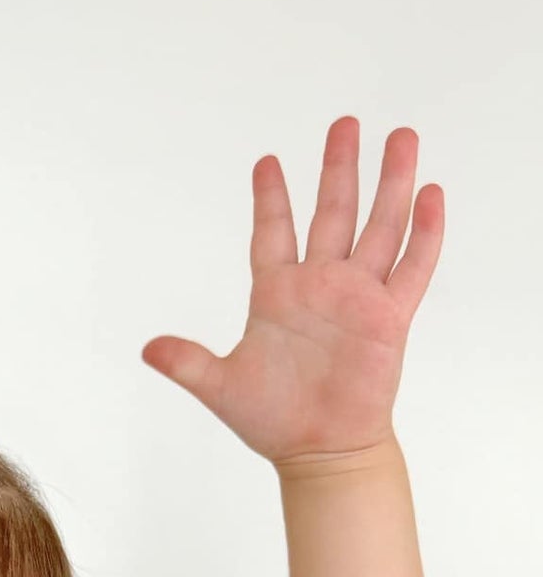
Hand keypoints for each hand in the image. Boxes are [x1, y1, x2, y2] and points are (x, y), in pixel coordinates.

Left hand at [140, 117, 443, 465]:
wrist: (319, 452)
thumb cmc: (272, 421)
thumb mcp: (220, 387)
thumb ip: (187, 363)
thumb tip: (147, 350)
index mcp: (277, 295)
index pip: (273, 233)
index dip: (271, 198)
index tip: (266, 162)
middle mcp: (321, 286)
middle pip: (334, 212)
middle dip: (340, 168)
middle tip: (346, 123)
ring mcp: (358, 298)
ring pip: (379, 227)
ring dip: (391, 183)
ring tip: (401, 137)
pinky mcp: (390, 319)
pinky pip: (412, 268)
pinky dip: (423, 234)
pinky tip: (431, 195)